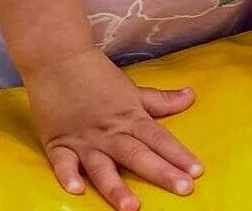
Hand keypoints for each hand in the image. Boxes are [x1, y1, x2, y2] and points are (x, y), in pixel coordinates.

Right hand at [25, 47, 202, 210]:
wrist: (55, 56)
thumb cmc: (95, 73)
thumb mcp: (131, 88)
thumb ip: (160, 100)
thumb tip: (190, 97)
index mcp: (129, 118)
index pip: (158, 139)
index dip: (178, 155)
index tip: (197, 171)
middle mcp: (109, 133)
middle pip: (138, 155)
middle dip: (161, 172)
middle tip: (184, 189)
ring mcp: (84, 140)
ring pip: (102, 167)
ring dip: (116, 186)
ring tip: (132, 206)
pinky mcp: (59, 143)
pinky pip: (62, 162)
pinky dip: (68, 175)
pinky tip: (76, 190)